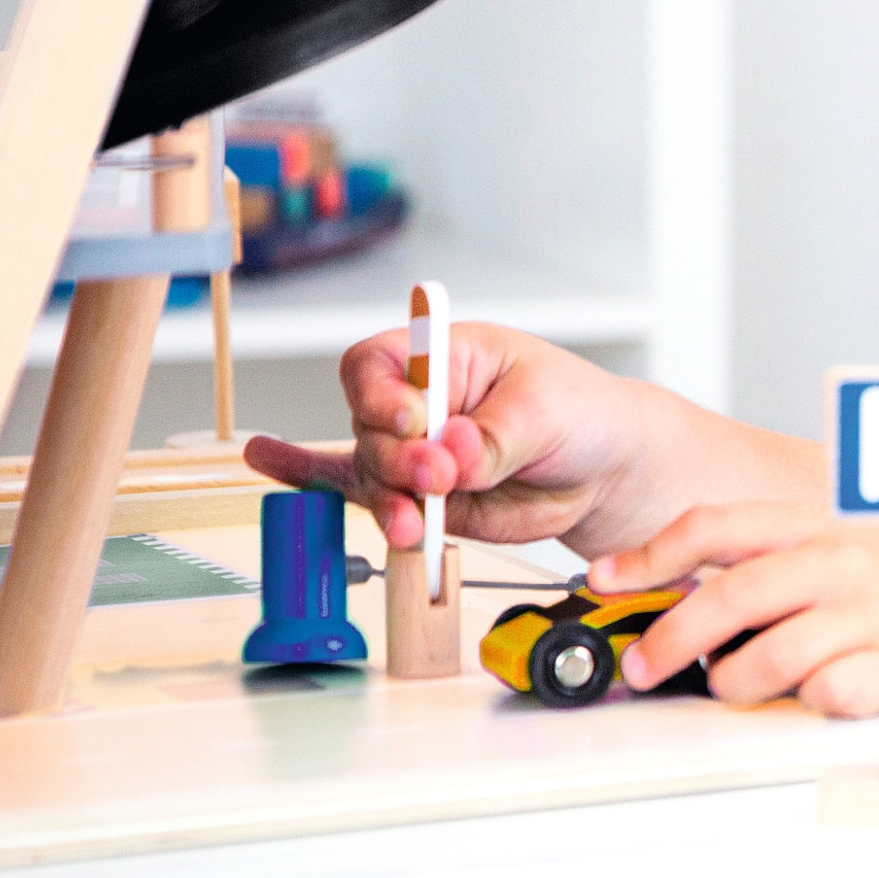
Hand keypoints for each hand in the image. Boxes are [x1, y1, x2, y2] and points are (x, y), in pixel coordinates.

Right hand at [245, 322, 658, 554]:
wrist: (608, 470)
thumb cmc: (583, 414)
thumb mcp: (547, 410)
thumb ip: (497, 435)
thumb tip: (454, 452)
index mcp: (444, 355)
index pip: (379, 364)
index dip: (384, 394)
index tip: (415, 419)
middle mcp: (420, 402)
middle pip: (370, 426)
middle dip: (399, 460)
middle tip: (439, 477)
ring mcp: (416, 453)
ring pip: (372, 475)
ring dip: (389, 501)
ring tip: (414, 522)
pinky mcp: (424, 499)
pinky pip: (362, 490)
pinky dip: (313, 481)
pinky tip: (270, 463)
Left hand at [592, 504, 878, 719]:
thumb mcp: (843, 543)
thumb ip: (771, 555)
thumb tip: (679, 582)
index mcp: (819, 522)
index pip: (717, 526)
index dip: (652, 554)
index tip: (609, 579)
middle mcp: (841, 560)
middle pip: (731, 596)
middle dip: (672, 638)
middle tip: (643, 665)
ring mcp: (869, 613)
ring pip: (770, 655)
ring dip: (734, 681)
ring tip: (731, 687)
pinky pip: (828, 694)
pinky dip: (805, 703)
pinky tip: (807, 698)